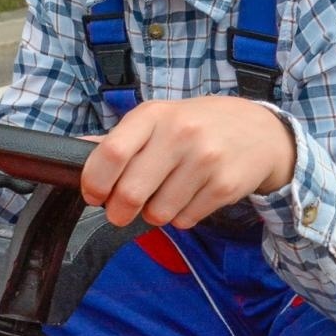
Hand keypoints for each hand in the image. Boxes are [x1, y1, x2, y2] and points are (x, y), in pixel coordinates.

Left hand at [79, 96, 297, 229]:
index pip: (111, 153)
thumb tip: (75, 153)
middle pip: (130, 192)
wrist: (260, 131)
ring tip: (165, 195)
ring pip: (158, 213)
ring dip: (154, 214)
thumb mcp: (158, 119)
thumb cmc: (198, 124)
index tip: (94, 194)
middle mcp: (179, 134)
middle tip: (121, 211)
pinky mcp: (224, 186)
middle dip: (119, 211)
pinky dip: (181, 217)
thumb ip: (119, 139)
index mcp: (154, 115)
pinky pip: (185, 221)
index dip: (94, 182)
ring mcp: (204, 160)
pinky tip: (190, 195)